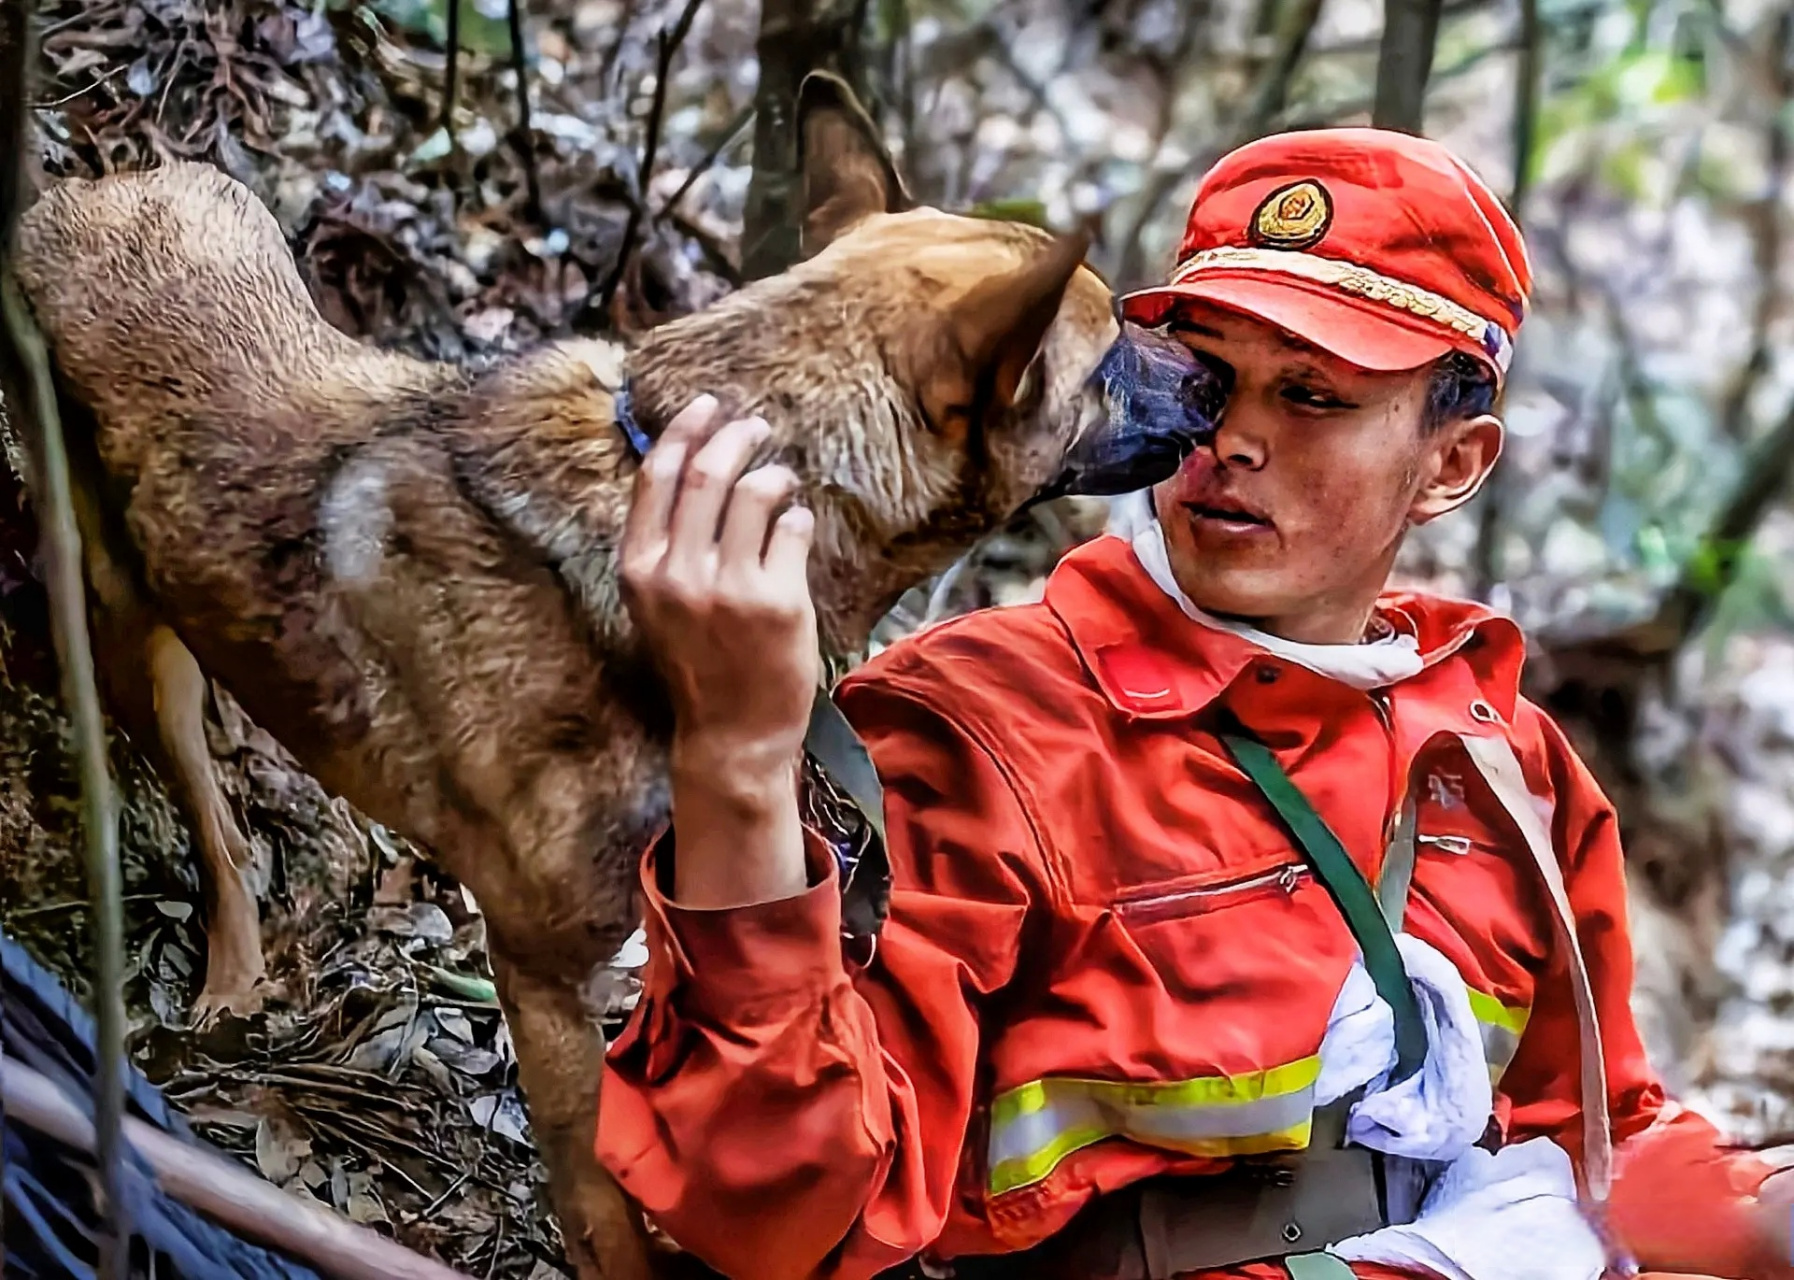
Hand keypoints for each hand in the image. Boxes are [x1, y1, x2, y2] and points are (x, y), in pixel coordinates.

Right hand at [620, 394, 819, 808]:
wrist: (732, 734)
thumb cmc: (698, 663)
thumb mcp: (658, 603)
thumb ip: (665, 543)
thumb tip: (691, 465)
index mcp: (639, 570)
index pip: (657, 478)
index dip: (682, 430)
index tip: (705, 405)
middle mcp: (679, 574)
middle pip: (708, 474)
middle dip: (736, 437)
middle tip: (756, 427)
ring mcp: (729, 587)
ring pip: (755, 493)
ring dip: (774, 475)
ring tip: (781, 482)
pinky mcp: (777, 600)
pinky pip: (794, 529)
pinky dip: (798, 519)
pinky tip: (796, 528)